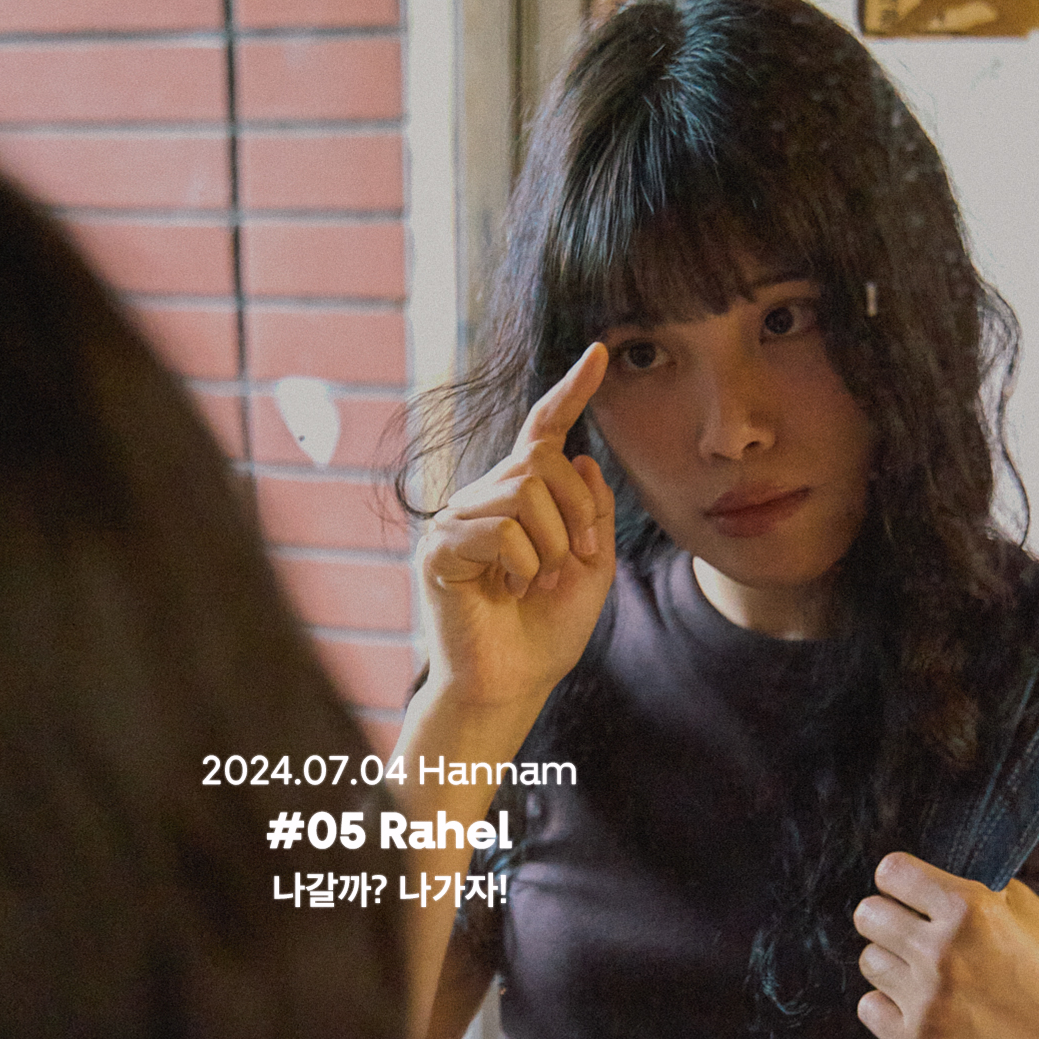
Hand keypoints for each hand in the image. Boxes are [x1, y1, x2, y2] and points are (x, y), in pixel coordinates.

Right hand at [416, 344, 616, 713]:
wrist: (512, 682)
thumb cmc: (545, 631)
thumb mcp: (592, 566)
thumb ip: (591, 511)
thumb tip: (580, 457)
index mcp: (519, 500)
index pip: (541, 434)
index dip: (570, 393)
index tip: (600, 356)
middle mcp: (483, 500)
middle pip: (539, 464)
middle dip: (575, 514)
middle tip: (575, 562)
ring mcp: (456, 521)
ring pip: (522, 495)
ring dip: (550, 546)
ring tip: (536, 584)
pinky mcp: (439, 549)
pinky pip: (497, 531)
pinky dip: (520, 566)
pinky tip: (506, 592)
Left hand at [854, 851, 1038, 1038]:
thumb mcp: (1024, 911)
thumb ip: (967, 892)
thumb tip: (917, 884)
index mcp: (969, 910)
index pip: (890, 872)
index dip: (900, 882)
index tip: (909, 893)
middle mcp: (941, 954)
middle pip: (867, 915)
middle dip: (890, 920)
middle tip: (914, 934)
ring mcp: (928, 1003)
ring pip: (869, 961)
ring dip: (894, 964)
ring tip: (930, 975)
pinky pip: (868, 1007)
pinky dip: (890, 1006)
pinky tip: (923, 1005)